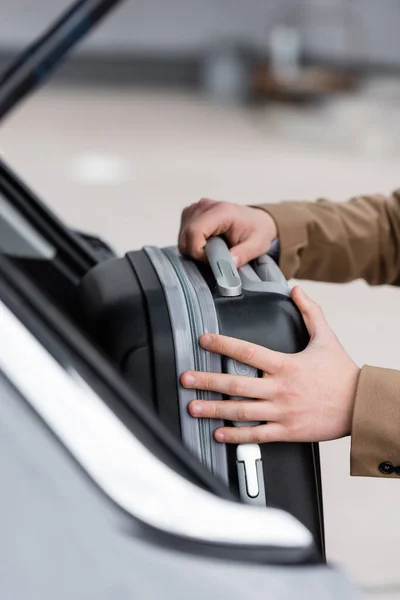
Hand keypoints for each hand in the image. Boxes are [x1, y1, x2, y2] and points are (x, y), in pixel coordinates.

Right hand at [178, 198, 276, 267]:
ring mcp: (196, 208)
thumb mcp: (256, 245)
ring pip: (182, 236)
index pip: (194, 232)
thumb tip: (228, 265)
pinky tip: (206, 243)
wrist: (257, 220)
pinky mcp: (192, 213)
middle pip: (185, 235)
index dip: (198, 251)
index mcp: (221, 211)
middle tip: (214, 257)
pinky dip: (191, 243)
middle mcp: (205, 206)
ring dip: (193, 248)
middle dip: (196, 252)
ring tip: (212, 249)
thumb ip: (242, 255)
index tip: (211, 259)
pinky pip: (183, 233)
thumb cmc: (257, 230)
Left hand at [181, 287, 359, 443]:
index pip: (248, 352)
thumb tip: (296, 290)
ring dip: (214, 409)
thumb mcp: (326, 337)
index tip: (204, 339)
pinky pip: (257, 435)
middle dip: (207, 380)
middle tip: (185, 379)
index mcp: (286, 364)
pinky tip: (219, 433)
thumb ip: (310, 311)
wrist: (361, 405)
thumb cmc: (342, 374)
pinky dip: (236, 435)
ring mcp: (282, 411)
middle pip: (236, 384)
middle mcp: (280, 388)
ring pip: (241, 411)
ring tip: (193, 407)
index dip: (223, 344)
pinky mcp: (287, 431)